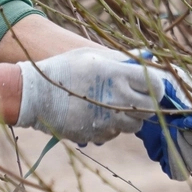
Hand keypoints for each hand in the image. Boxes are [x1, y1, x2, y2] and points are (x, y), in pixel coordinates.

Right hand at [15, 49, 157, 143]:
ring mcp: (107, 120)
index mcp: (118, 76)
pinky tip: (97, 115)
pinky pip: (114, 134)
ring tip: (113, 105)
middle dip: (146, 104)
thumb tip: (146, 58)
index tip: (151, 85)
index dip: (157, 86)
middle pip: (149, 109)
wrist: (35, 95)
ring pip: (134, 125)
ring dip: (129, 117)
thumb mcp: (93, 56)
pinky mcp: (96, 135)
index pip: (156, 85)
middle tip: (135, 96)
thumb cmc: (64, 69)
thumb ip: (122, 60)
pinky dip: (111, 127)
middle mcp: (117, 100)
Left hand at [131, 55, 191, 179]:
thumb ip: (191, 100)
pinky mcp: (175, 159)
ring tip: (169, 133)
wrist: (139, 94)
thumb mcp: (176, 84)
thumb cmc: (162, 83)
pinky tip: (162, 142)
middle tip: (180, 128)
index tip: (186, 117)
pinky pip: (180, 174)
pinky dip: (171, 161)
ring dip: (185, 153)